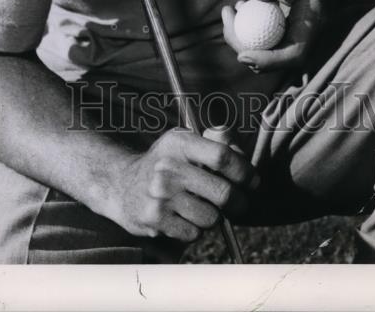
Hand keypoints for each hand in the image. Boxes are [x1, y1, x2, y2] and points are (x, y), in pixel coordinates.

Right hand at [108, 128, 256, 242]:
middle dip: (239, 202)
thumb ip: (215, 142)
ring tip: (202, 207)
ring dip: (214, 217)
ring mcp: (160, 195)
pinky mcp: (155, 219)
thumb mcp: (184, 142)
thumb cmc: (165, 163)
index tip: (252, 181)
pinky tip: (184, 217)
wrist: (122, 185)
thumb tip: (241, 154)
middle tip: (239, 204)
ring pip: (211, 217)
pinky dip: (195, 229)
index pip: (222, 156)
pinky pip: (194, 233)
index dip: (245, 171)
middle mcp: (168, 167)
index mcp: (180, 143)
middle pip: (223, 192)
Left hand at [222, 0, 327, 74]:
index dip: (268, 60)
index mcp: (314, 23)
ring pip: (266, 52)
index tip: (242, 54)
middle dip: (245, 48)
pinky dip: (248, 31)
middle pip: (275, 59)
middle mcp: (306, 36)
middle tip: (226, 17)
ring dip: (242, 38)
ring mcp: (295, 37)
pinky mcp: (285, 34)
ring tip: (230, 9)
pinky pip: (264, 41)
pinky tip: (240, 7)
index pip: (295, 54)